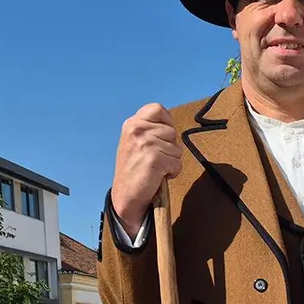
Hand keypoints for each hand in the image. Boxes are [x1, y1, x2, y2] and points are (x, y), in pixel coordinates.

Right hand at [110, 103, 182, 237]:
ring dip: (171, 161)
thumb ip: (150, 130)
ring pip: (177, 148)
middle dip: (170, 147)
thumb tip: (171, 128)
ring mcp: (145, 144)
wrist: (126, 194)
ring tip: (155, 167)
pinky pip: (177, 163)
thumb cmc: (135, 169)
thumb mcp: (136, 142)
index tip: (163, 136)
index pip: (158, 109)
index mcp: (132, 124)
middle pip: (172, 131)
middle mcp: (137, 130)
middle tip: (155, 158)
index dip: (167, 122)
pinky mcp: (154, 159)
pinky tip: (158, 176)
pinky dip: (172, 172)